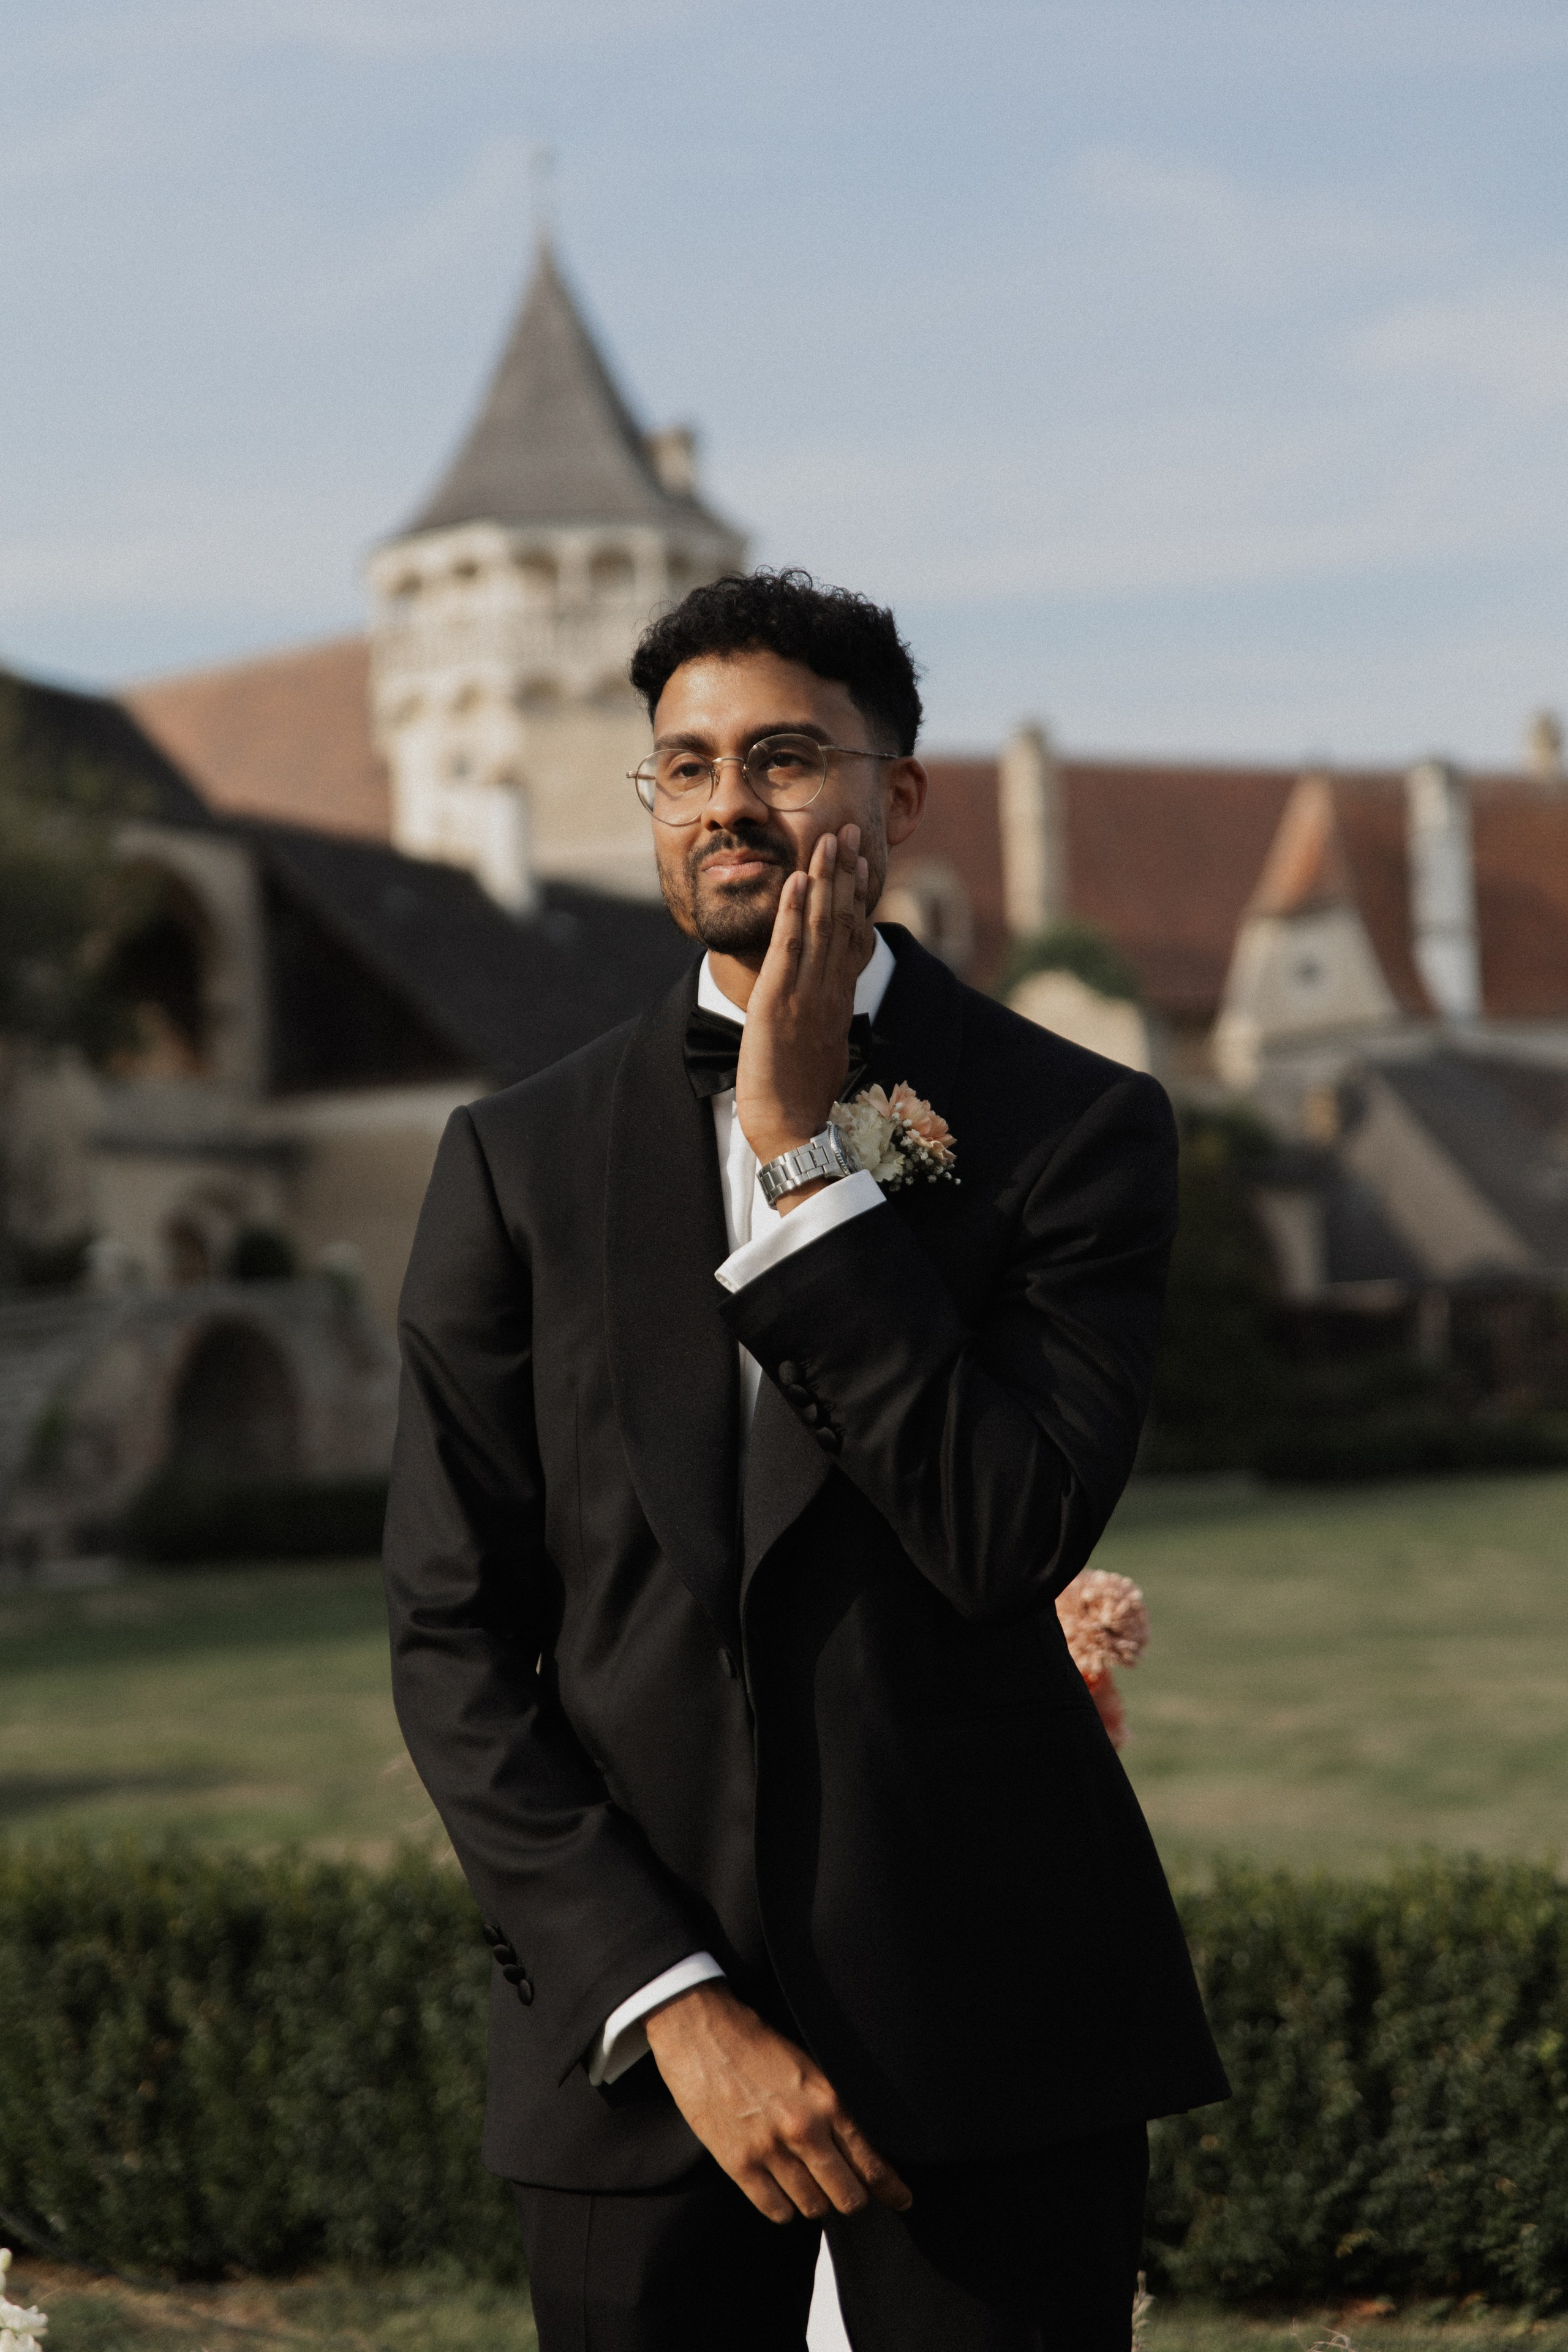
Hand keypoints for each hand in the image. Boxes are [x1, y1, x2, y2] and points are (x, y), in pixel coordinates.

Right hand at [644, 1979, 911, 2225]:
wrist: (702, 2031)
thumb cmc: (757, 2043)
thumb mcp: (810, 2066)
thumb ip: (834, 2105)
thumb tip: (858, 2144)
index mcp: (829, 2099)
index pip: (873, 2163)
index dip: (892, 2189)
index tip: (902, 2201)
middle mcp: (805, 2129)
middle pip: (848, 2196)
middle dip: (853, 2199)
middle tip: (848, 2194)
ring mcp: (770, 2149)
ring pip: (813, 2207)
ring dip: (816, 2202)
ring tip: (810, 2186)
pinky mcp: (738, 2163)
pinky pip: (776, 2211)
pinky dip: (784, 2208)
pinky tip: (782, 2192)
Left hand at [734, 823, 871, 1200]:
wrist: (796, 1131)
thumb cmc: (803, 1099)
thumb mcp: (824, 1050)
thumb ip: (828, 1020)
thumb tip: (832, 1008)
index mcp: (840, 1000)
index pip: (852, 936)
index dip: (856, 895)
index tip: (860, 861)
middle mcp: (831, 991)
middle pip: (843, 920)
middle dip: (846, 872)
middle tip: (849, 830)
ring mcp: (809, 995)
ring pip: (821, 926)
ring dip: (824, 879)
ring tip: (827, 839)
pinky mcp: (780, 1003)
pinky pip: (790, 949)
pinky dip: (794, 912)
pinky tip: (798, 880)